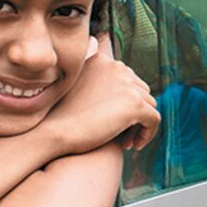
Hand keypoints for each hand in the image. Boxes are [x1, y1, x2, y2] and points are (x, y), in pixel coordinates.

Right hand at [43, 41, 158, 153]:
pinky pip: (154, 119)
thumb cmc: (61, 117)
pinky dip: (148, 133)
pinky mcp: (135, 105)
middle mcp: (116, 66)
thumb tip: (122, 98)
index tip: (112, 120)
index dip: (123, 102)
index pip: (127, 79)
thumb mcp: (79, 90)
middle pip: (141, 91)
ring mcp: (127, 84)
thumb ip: (99, 85)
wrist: (52, 132)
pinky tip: (134, 145)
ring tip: (124, 141)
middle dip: (133, 113)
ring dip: (139, 124)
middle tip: (121, 135)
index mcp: (102, 60)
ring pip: (149, 105)